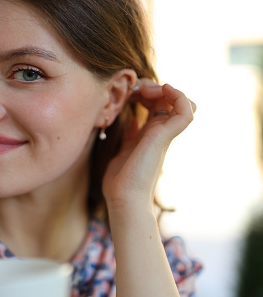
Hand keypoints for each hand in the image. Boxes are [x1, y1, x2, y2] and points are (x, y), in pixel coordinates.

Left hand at [102, 79, 196, 207]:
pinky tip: (160, 91)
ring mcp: (164, 135)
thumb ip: (129, 136)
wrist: (123, 199)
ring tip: (145, 91)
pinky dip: (178, 96)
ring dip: (165, 89)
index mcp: (149, 136)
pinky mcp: (165, 137)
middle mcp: (160, 134)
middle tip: (135, 89)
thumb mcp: (122, 152)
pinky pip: (185, 111)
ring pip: (181, 102)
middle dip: (152, 87)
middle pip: (168, 100)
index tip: (127, 93)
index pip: (156, 105)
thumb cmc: (120, 182)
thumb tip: (132, 121)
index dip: (144, 93)